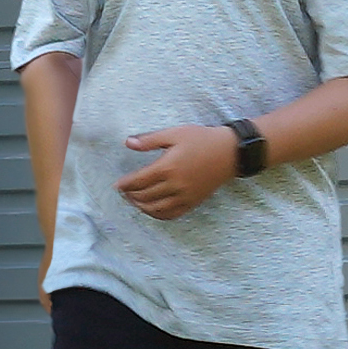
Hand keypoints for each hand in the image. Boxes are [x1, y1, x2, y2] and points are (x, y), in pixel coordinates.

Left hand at [111, 123, 232, 219]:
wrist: (230, 152)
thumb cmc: (202, 139)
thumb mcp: (174, 133)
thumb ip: (149, 140)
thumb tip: (128, 143)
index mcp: (167, 167)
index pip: (138, 181)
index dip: (125, 185)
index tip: (116, 185)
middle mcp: (175, 185)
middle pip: (145, 196)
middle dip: (130, 195)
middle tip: (123, 192)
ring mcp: (185, 196)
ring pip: (156, 209)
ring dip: (141, 207)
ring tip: (134, 201)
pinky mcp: (193, 202)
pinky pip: (172, 214)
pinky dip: (158, 215)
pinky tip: (152, 210)